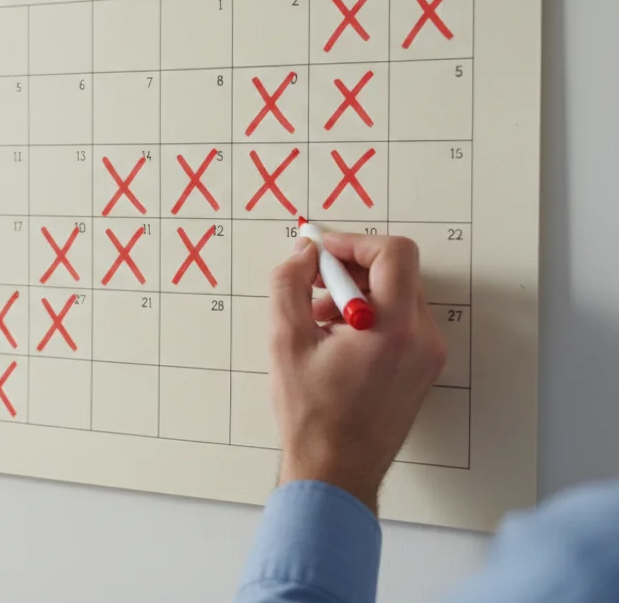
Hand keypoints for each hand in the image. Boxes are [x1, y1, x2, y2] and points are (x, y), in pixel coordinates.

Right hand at [267, 232, 446, 514]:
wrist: (336, 470)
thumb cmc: (313, 415)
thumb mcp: (286, 340)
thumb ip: (289, 284)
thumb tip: (304, 253)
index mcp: (393, 329)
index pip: (393, 254)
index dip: (354, 242)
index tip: (323, 251)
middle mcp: (422, 338)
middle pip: (396, 272)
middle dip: (350, 268)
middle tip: (312, 280)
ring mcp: (427, 355)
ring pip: (398, 295)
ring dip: (357, 292)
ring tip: (317, 316)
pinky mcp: (422, 368)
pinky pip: (401, 321)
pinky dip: (370, 315)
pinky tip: (335, 336)